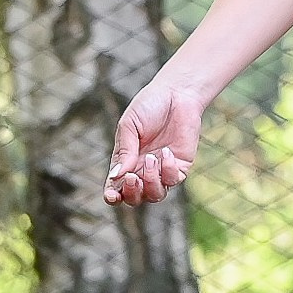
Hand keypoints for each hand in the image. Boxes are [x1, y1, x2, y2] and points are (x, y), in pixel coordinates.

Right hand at [105, 74, 204, 206]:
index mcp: (126, 161)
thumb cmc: (149, 106)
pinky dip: (168, 170)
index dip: (112, 196)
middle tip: (132, 176)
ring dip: (151, 182)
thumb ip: (124, 151)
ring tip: (151, 158)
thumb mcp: (129, 126)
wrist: (177, 94)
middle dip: (132, 192)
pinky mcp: (181, 166)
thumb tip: (116, 176)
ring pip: (155, 195)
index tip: (112, 196)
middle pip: (135, 198)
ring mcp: (163, 170)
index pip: (116, 187)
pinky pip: (174, 180)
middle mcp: (143, 170)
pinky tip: (166, 151)